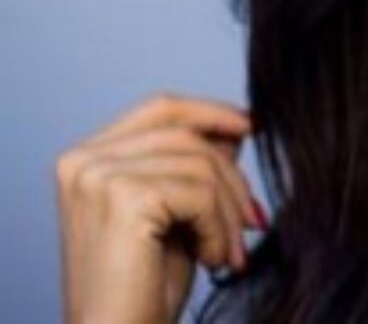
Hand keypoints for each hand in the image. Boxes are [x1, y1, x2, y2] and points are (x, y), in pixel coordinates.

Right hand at [55, 93, 265, 323]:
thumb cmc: (144, 289)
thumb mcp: (176, 212)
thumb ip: (195, 165)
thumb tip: (237, 125)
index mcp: (85, 159)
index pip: (161, 108)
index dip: (211, 112)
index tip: (252, 125)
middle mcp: (83, 160)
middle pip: (187, 135)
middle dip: (231, 178)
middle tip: (253, 220)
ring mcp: (97, 176)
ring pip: (201, 164)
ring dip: (229, 212)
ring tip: (229, 252)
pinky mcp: (122, 197)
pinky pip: (200, 192)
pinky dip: (219, 228)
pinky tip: (214, 260)